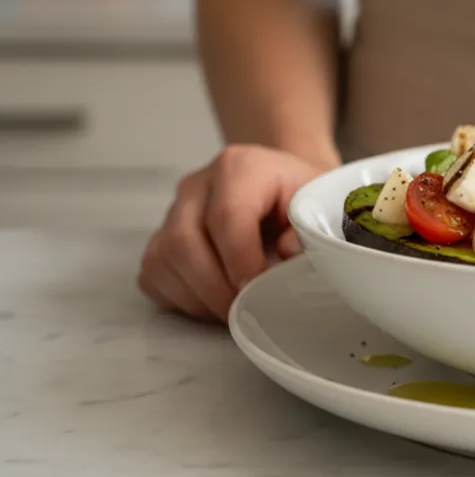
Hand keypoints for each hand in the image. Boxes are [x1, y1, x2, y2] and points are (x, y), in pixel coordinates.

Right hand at [138, 145, 326, 323]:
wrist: (281, 187)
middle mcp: (198, 186)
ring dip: (200, 297)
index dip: (240, 259)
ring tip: (236, 307)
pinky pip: (155, 275)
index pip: (227, 215)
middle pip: (184, 241)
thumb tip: (287, 255)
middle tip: (247, 308)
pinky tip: (216, 300)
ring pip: (164, 261)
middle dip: (216, 287)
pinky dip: (184, 299)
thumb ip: (307, 229)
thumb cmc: (298, 198)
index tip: (258, 288)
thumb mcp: (316, 204)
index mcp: (239, 168)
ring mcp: (173, 212)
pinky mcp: (160, 239)